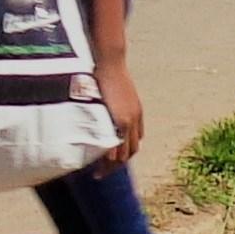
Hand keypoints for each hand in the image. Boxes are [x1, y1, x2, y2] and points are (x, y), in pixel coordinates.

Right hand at [91, 51, 142, 170]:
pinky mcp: (122, 120)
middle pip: (131, 150)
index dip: (125, 150)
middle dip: (119, 164)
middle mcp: (135, 118)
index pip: (135, 139)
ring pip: (125, 153)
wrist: (111, 61)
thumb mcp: (114, 88)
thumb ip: (111, 99)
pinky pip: (117, 146)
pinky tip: (100, 164)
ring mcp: (130, 120)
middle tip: (105, 171)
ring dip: (113, 165)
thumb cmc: (108, 69)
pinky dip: (110, 158)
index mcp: (135, 112)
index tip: (113, 157)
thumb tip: (98, 102)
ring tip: (100, 173)